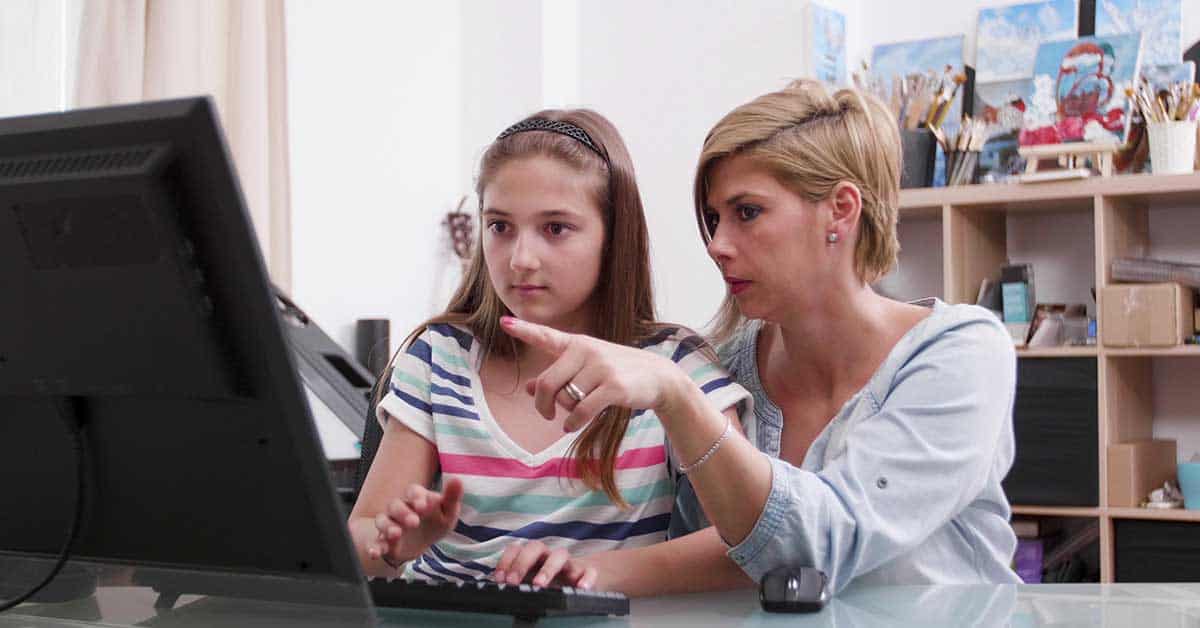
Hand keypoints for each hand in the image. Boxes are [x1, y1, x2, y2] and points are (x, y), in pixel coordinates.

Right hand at [366, 478, 463, 566]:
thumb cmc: (434, 522)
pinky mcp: (383, 542)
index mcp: (416, 499)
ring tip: (395, 534)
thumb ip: (451, 497)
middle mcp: (399, 509)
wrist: (419, 544)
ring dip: (387, 527)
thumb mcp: (447, 513)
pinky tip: (374, 553)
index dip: (417, 497)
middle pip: (395, 505)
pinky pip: (375, 543)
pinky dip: (373, 548)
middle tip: (414, 522)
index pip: (413, 491)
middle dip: (403, 512)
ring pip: (382, 521)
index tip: (424, 505)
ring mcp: (389, 525)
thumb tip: (457, 480)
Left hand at [491, 540, 598, 589]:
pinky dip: (586, 577)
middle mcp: (549, 555)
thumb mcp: (532, 580)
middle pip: (536, 547)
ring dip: (548, 568)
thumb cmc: (552, 580)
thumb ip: (517, 582)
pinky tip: (581, 588)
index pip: (517, 549)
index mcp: (533, 556)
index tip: (498, 579)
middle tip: (512, 582)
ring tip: (540, 585)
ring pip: (560, 555)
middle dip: (522, 563)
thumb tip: (494, 590)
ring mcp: (569, 563)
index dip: (506, 561)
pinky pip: (589, 571)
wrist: (584, 578)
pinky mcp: (588, 572)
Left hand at [499, 316, 688, 431]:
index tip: (504, 323)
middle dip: (542, 404)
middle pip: (547, 383)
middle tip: (545, 414)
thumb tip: (528, 388)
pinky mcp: (613, 386)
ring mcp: (601, 367)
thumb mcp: (586, 369)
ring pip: (565, 399)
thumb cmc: (616, 372)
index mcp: (577, 344)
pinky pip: (581, 411)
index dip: (524, 330)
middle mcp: (586, 351)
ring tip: (577, 412)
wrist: (658, 377)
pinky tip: (572, 426)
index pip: (546, 336)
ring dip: (566, 412)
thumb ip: (557, 377)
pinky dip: (573, 423)